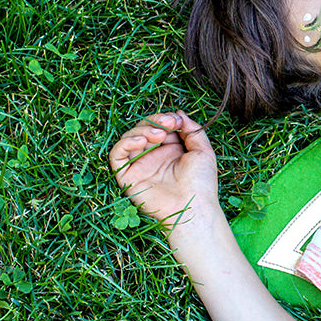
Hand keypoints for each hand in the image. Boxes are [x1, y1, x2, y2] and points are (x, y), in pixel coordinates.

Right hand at [109, 111, 218, 236]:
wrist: (193, 207)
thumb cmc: (201, 183)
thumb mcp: (203, 150)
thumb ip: (192, 130)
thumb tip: (179, 113)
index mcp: (172, 149)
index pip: (160, 126)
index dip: (165, 118)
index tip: (176, 120)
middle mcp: (154, 156)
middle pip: (144, 129)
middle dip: (154, 121)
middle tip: (168, 124)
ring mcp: (140, 166)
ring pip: (130, 138)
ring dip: (142, 130)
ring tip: (158, 136)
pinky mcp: (127, 177)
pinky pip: (116, 156)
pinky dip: (125, 143)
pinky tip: (141, 142)